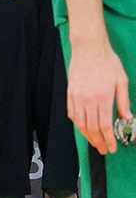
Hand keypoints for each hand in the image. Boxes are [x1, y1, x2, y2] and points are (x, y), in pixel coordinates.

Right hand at [67, 40, 131, 154]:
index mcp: (103, 97)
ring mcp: (77, 96)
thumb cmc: (106, 61)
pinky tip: (83, 127)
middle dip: (98, 141)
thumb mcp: (122, 81)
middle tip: (104, 149)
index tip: (112, 147)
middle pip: (92, 127)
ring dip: (87, 135)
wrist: (89, 48)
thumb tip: (127, 117)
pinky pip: (72, 113)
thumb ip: (124, 101)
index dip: (109, 139)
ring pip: (80, 123)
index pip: (105, 125)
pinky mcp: (70, 93)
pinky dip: (77, 123)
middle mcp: (88, 99)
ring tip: (95, 142)